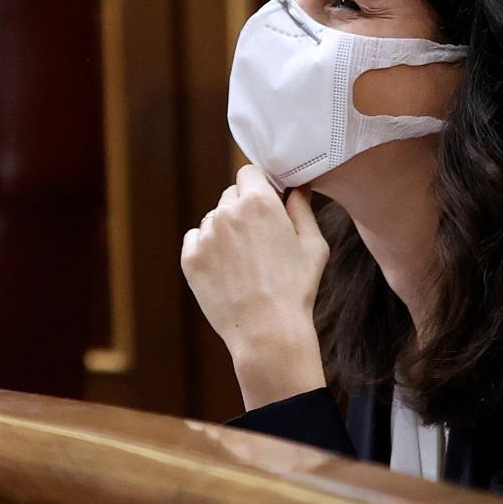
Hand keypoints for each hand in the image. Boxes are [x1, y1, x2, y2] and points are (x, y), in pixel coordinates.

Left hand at [181, 164, 330, 408]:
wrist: (267, 331)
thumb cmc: (296, 288)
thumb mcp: (313, 245)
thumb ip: (302, 209)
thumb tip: (297, 189)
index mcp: (259, 202)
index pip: (249, 172)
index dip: (260, 185)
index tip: (268, 201)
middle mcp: (227, 212)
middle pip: (231, 195)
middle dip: (243, 208)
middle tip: (259, 237)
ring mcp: (205, 235)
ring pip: (213, 219)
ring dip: (225, 229)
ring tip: (245, 260)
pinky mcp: (190, 258)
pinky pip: (196, 240)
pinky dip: (207, 248)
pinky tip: (227, 269)